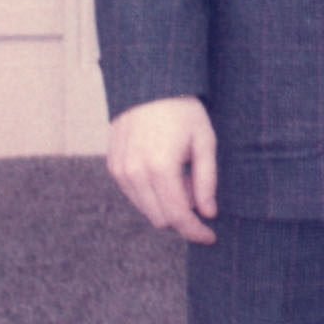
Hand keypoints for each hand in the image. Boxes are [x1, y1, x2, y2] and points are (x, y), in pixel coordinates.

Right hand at [106, 97, 218, 244]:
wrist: (149, 85)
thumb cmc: (184, 112)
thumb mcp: (205, 143)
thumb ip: (206, 181)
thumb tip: (208, 214)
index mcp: (160, 168)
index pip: (177, 216)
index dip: (195, 232)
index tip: (210, 237)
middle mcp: (134, 172)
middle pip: (160, 219)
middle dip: (183, 218)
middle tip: (200, 199)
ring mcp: (120, 170)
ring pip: (146, 209)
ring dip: (167, 206)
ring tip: (184, 179)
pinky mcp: (113, 166)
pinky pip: (134, 195)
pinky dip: (153, 195)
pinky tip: (166, 174)